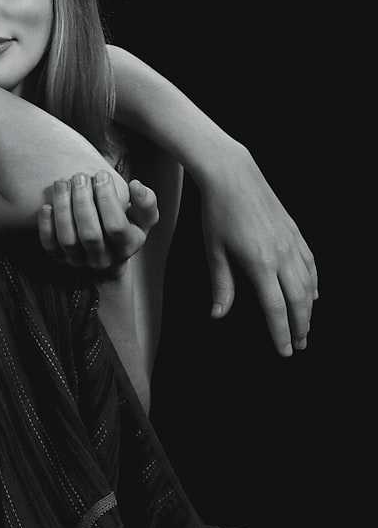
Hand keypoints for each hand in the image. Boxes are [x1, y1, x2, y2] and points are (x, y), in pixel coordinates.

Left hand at [39, 172, 158, 279]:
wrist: (108, 257)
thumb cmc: (126, 228)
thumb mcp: (143, 218)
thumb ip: (146, 202)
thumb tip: (135, 185)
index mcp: (127, 246)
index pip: (116, 226)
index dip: (108, 199)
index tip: (101, 175)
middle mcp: (103, 258)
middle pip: (90, 234)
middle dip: (82, 202)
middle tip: (78, 177)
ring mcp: (80, 261)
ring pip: (68, 239)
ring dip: (62, 209)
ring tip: (62, 183)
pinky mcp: (61, 259)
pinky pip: (50, 246)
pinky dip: (46, 226)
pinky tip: (47, 206)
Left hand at [199, 150, 317, 355]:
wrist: (233, 176)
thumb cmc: (218, 212)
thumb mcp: (214, 250)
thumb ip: (221, 284)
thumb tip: (218, 314)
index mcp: (259, 264)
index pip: (275, 308)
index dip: (281, 332)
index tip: (285, 351)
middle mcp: (282, 255)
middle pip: (299, 301)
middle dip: (301, 326)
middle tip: (299, 345)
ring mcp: (292, 243)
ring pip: (309, 284)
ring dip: (309, 308)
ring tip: (306, 326)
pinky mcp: (295, 232)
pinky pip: (311, 264)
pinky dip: (314, 282)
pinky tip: (313, 293)